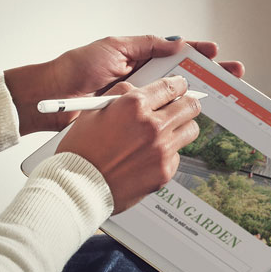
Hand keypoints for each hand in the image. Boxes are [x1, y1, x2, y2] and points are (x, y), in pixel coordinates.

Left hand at [5, 34, 243, 134]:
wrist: (51, 98)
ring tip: (222, 93)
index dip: (198, 53)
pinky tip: (195, 120)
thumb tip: (177, 45)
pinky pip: (159, 122)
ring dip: (199, 97)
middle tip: (233, 74)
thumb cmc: (77, 69)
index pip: (176, 54)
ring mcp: (139, 103)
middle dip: (209, 74)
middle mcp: (142, 81)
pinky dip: (178, 121)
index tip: (217, 53)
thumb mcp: (114, 47)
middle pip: (183, 77)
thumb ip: (146, 45)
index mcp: (139, 60)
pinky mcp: (132, 123)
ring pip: (175, 100)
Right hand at [55, 76, 201, 211]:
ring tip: (167, 131)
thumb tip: (143, 89)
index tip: (179, 87)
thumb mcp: (95, 109)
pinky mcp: (164, 171)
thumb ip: (123, 93)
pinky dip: (168, 153)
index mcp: (134, 106)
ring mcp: (161, 150)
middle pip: (190, 107)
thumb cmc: (82, 149)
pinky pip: (177, 155)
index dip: (178, 85)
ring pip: (191, 130)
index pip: (172, 86)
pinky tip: (149, 156)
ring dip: (182, 127)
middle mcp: (152, 126)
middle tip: (181, 106)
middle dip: (187, 103)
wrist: (79, 186)